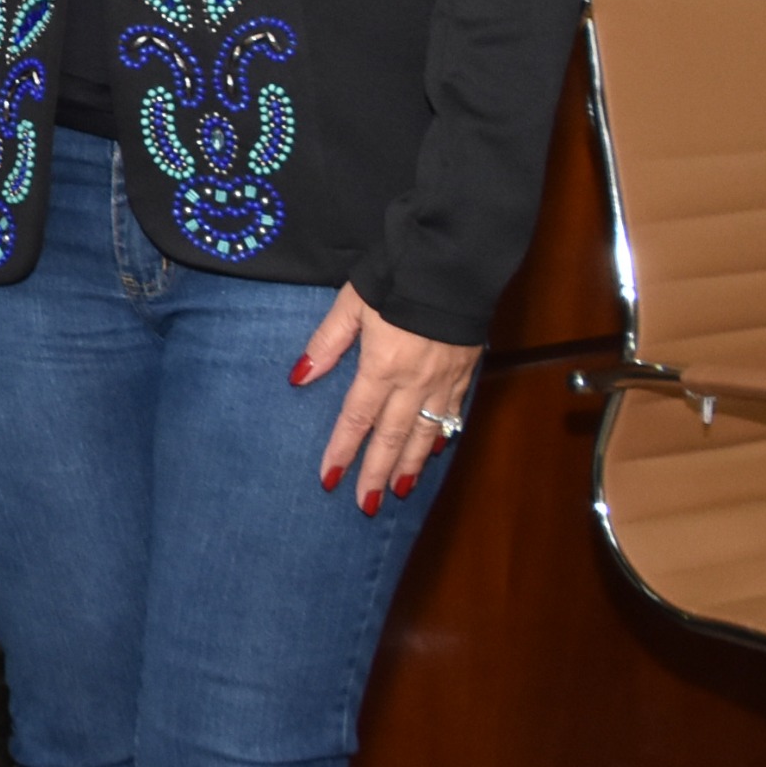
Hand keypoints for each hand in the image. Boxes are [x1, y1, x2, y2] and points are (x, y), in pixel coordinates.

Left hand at [301, 287, 479, 512]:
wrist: (455, 261)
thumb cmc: (396, 277)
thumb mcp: (351, 304)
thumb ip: (326, 343)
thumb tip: (299, 377)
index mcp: (382, 366)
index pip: (357, 419)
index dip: (343, 451)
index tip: (330, 480)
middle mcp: (415, 381)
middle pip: (393, 437)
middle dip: (377, 473)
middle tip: (366, 505)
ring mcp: (444, 380)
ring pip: (427, 432)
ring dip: (412, 465)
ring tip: (399, 492)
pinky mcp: (466, 372)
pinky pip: (453, 413)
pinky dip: (443, 436)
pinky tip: (436, 451)